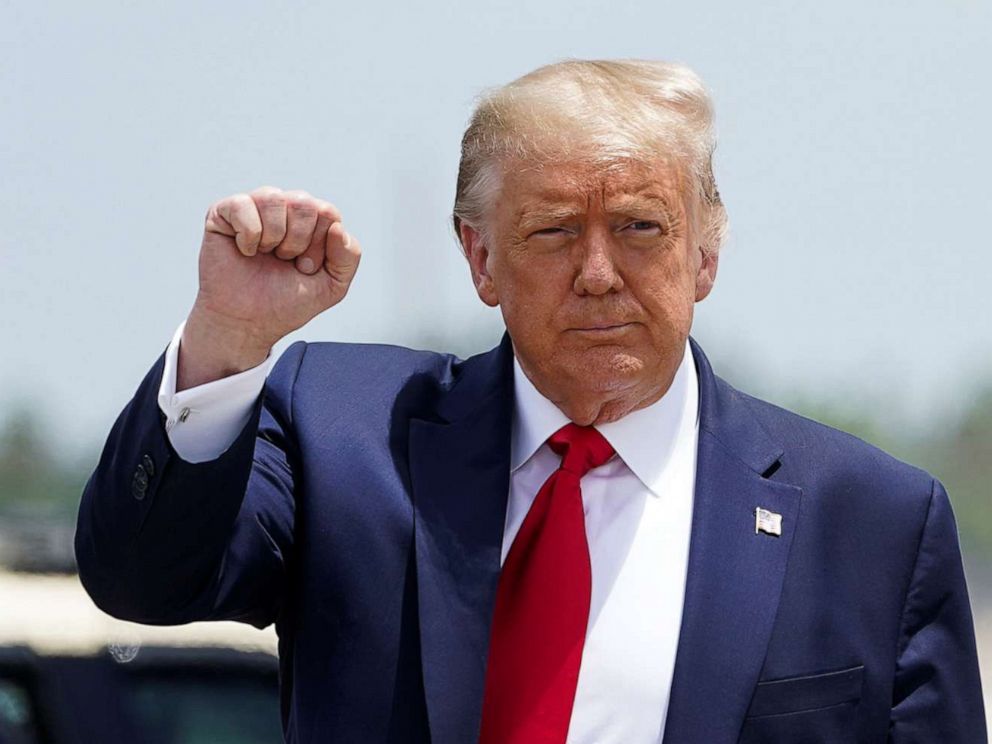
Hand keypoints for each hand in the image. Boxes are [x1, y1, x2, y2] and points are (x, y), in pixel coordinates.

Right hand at [178, 187, 361, 389]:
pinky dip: (248, 235)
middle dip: (297, 242)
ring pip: (274, 198)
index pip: (327, 212)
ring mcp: (254, 207)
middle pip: (303, 203)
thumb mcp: (332, 286)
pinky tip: (245, 251)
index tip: (305, 268)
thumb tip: (337, 226)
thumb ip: (349, 257)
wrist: (246, 323)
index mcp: (311, 221)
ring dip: (273, 237)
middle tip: (284, 262)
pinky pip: (243, 205)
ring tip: (266, 255)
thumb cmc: (285, 303)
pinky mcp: (224, 212)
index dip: (319, 246)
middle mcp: (284, 209)